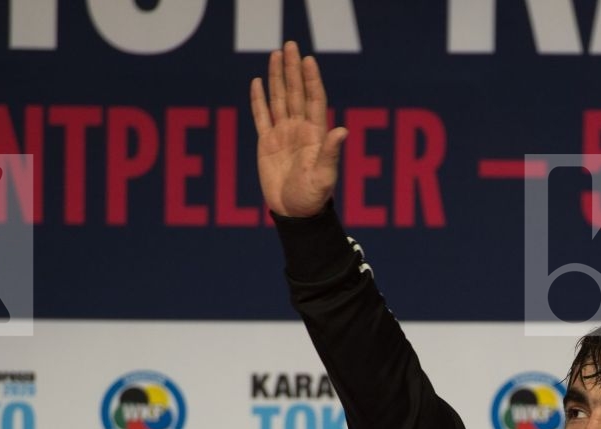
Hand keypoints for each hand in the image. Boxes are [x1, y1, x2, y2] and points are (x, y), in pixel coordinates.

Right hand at [250, 41, 347, 218]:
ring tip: (275, 55)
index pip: (314, 100)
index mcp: (315, 135)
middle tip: (290, 45)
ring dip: (277, 77)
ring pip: (278, 99)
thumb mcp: (325, 176)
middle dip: (292, 69)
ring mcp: (283, 135)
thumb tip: (342, 130)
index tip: (308, 59)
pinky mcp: (267, 143)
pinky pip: (261, 117)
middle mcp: (299, 130)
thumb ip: (331, 152)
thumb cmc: (313, 198)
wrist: (294, 213)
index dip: (311, 80)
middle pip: (295, 93)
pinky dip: (258, 100)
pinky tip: (258, 82)